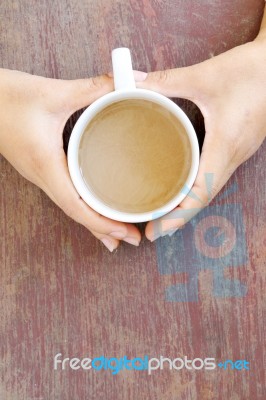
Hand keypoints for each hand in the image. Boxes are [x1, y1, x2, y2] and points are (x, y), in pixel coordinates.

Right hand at [0, 69, 140, 250]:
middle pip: (76, 213)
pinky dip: (83, 207)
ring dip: (94, 221)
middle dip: (105, 228)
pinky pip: (65, 194)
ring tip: (119, 232)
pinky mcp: (41, 167)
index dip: (101, 223)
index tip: (125, 232)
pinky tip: (95, 207)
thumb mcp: (55, 92)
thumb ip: (94, 87)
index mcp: (46, 164)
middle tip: (133, 238)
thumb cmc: (9, 97)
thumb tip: (131, 82)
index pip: (75, 206)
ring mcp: (40, 175)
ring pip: (70, 206)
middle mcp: (43, 176)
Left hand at [135, 34, 265, 240]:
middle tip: (152, 230)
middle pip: (204, 199)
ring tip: (163, 214)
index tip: (157, 231)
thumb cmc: (250, 71)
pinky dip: (197, 190)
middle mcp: (232, 157)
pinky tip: (183, 188)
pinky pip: (215, 176)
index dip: (177, 216)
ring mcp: (236, 154)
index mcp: (225, 147)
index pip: (200, 194)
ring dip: (188, 206)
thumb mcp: (203, 76)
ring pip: (210, 190)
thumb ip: (166, 81)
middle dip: (178, 218)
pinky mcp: (236, 146)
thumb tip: (132, 86)